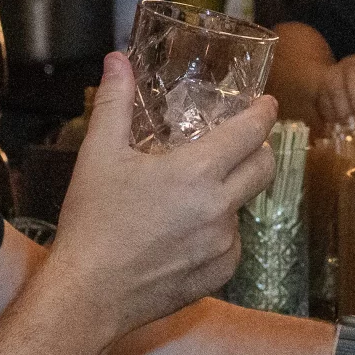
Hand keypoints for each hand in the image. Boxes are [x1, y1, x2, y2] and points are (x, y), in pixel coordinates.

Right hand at [49, 52, 277, 337]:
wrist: (88, 294)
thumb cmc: (93, 221)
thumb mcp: (99, 154)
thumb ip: (115, 102)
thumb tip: (118, 60)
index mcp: (198, 172)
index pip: (252, 132)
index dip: (263, 114)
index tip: (266, 105)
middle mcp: (220, 208)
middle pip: (264, 169)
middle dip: (259, 150)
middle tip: (240, 144)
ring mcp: (223, 245)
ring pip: (243, 207)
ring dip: (230, 194)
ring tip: (195, 194)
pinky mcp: (219, 275)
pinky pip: (231, 244)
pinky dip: (218, 233)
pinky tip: (186, 232)